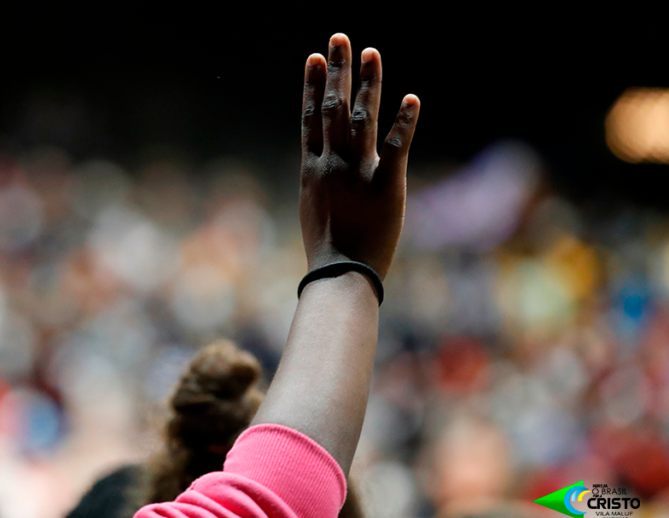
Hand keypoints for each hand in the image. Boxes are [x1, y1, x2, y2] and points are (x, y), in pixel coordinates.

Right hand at [299, 33, 419, 277]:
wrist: (339, 275)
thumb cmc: (327, 251)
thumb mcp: (314, 209)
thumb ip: (320, 182)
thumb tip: (321, 167)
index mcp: (312, 169)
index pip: (309, 118)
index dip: (311, 85)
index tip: (313, 57)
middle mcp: (332, 164)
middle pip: (332, 108)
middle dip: (337, 71)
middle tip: (339, 38)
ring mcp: (358, 173)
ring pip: (361, 119)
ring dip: (367, 84)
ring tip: (370, 52)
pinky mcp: (387, 186)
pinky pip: (397, 148)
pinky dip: (404, 121)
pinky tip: (411, 97)